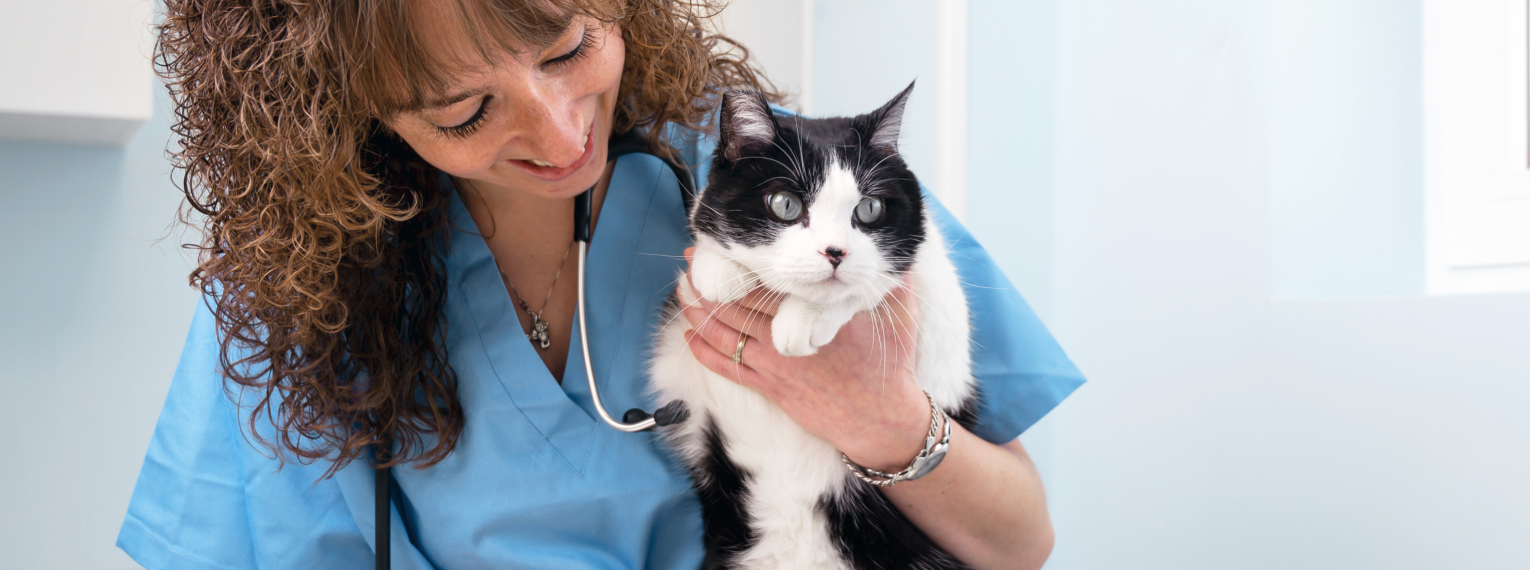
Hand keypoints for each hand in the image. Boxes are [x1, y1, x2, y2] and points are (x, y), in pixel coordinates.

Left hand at [679, 248, 930, 471]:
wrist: (880, 422)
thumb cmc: (890, 367)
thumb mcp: (901, 314)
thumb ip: (896, 278)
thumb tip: (901, 250)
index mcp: (815, 314)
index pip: (769, 283)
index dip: (743, 263)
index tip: (727, 243)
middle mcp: (788, 337)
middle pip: (737, 302)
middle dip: (712, 279)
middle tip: (693, 257)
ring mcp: (775, 365)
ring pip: (724, 332)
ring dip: (699, 309)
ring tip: (683, 287)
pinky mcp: (771, 388)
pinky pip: (728, 367)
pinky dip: (704, 350)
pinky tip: (689, 335)